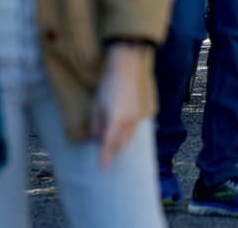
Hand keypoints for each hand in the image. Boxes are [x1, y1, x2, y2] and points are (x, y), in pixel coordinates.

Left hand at [92, 44, 148, 168]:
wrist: (127, 68)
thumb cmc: (108, 85)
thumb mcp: (96, 105)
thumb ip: (96, 125)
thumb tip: (97, 138)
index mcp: (115, 119)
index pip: (108, 144)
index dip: (105, 158)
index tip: (102, 168)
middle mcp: (129, 121)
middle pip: (119, 144)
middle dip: (110, 149)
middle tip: (102, 147)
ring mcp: (137, 117)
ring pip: (128, 138)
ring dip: (118, 142)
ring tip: (109, 135)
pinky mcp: (141, 113)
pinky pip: (133, 130)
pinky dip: (125, 134)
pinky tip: (119, 126)